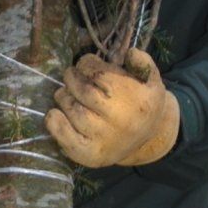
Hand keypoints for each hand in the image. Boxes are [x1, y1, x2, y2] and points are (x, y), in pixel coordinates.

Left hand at [46, 50, 179, 168]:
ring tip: (68, 94)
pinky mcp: (89, 154)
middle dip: (72, 78)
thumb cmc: (143, 103)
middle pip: (82, 91)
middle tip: (72, 76)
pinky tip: (56, 113)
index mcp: (130, 98)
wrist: (147, 140)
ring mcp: (101, 139)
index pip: (96, 73)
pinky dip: (55, 123)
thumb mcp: (152, 80)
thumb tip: (130, 53)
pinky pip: (65, 137)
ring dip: (63, 97)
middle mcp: (116, 120)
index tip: (86, 64)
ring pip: (71, 110)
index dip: (86, 64)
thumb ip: (144, 62)